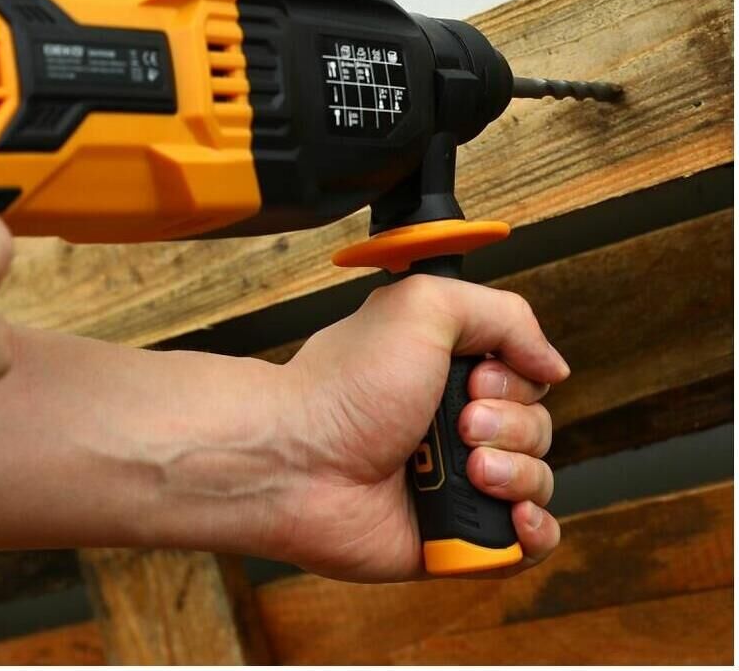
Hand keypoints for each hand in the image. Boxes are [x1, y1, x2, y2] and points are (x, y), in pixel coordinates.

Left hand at [271, 275, 568, 580]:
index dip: (515, 379)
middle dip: (511, 425)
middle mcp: (452, 423)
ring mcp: (454, 481)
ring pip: (539, 480)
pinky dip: (532, 530)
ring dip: (516, 473)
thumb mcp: (422, 308)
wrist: (299, 462)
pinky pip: (525, 543)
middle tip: (460, 424)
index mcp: (445, 371)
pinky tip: (510, 514)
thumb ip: (500, 313)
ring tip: (468, 469)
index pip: (526, 376)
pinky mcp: (453, 536)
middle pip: (537, 428)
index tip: (474, 379)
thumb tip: (552, 362)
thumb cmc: (345, 386)